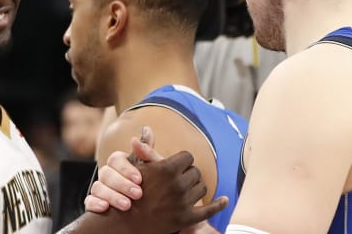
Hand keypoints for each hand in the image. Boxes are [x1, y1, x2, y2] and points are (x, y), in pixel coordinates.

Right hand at [85, 126, 162, 211]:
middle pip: (106, 173)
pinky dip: (94, 203)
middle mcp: (109, 174)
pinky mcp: (95, 204)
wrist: (154, 209)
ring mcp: (101, 189)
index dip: (126, 168)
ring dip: (111, 195)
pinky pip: (89, 201)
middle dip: (121, 184)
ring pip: (98, 187)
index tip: (139, 179)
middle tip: (137, 194)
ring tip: (127, 205)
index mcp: (121, 164)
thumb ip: (150, 152)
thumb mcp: (157, 170)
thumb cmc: (156, 186)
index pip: (116, 159)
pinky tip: (105, 208)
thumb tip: (146, 130)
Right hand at [97, 151, 227, 233]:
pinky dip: (219, 204)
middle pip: (196, 172)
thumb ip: (146, 149)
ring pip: (202, 188)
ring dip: (196, 188)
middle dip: (188, 174)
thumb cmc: (129, 192)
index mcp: (167, 169)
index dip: (182, 161)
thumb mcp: (137, 169)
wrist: (126, 223)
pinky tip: (225, 200)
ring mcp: (183, 202)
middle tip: (178, 179)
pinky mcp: (187, 218)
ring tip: (186, 190)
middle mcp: (178, 185)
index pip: (187, 157)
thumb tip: (147, 128)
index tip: (176, 165)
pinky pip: (209, 210)